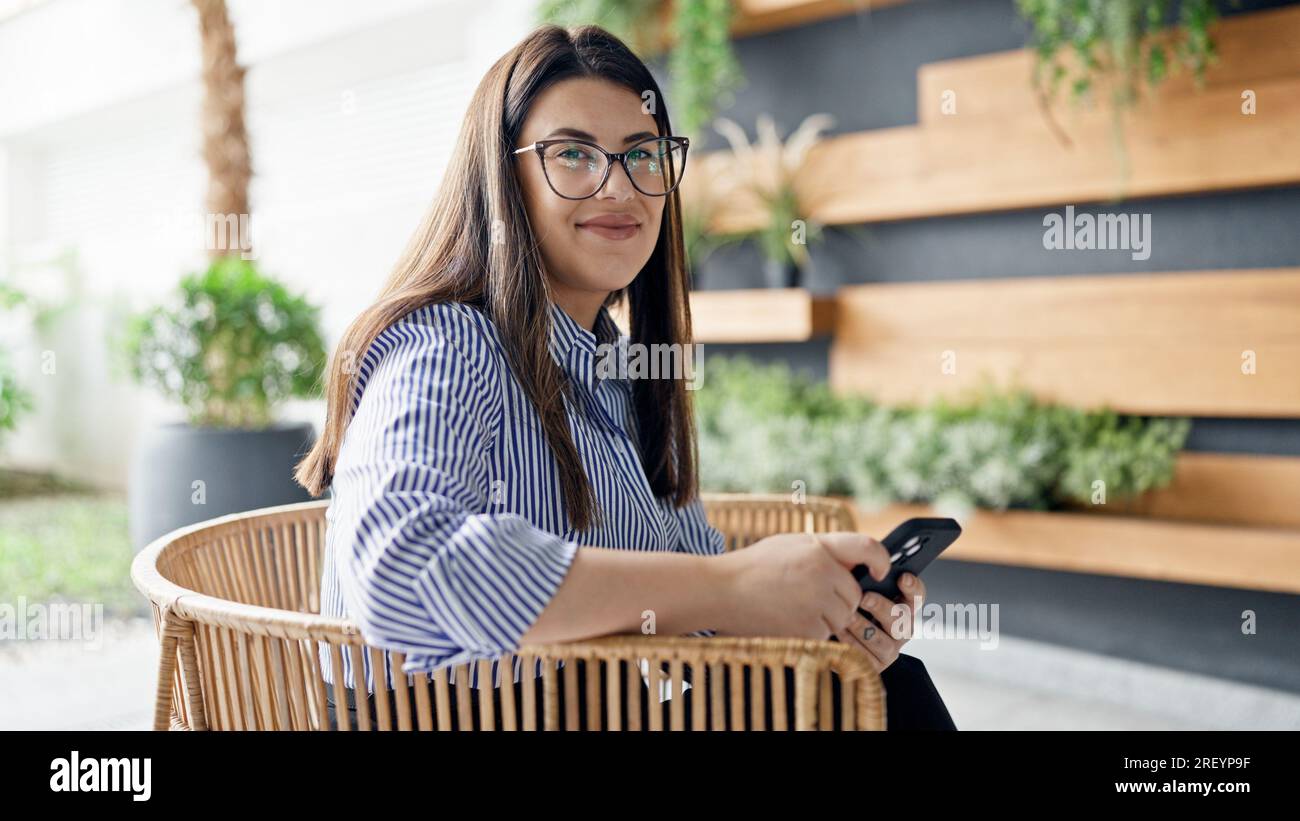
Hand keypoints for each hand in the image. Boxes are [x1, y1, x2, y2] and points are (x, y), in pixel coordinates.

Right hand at [715, 531, 892, 641]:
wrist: (721, 590)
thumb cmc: (754, 567)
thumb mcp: (790, 545)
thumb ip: (825, 551)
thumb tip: (856, 564)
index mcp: (819, 547)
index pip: (867, 547)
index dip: (880, 560)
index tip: (879, 571)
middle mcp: (822, 572)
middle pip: (854, 594)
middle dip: (839, 599)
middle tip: (808, 595)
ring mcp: (816, 602)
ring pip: (842, 617)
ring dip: (826, 617)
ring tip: (793, 606)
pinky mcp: (809, 628)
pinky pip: (825, 634)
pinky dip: (811, 631)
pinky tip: (787, 619)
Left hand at [835, 569, 925, 673]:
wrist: (823, 628)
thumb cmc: (841, 598)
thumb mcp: (851, 579)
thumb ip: (862, 567)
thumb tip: (867, 559)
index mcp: (901, 604)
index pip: (917, 594)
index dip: (913, 587)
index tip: (903, 577)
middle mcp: (901, 627)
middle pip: (902, 619)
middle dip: (883, 607)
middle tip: (865, 597)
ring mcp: (890, 648)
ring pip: (883, 641)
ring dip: (864, 626)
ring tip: (847, 615)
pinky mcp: (875, 665)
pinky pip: (866, 656)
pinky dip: (851, 642)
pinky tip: (838, 630)